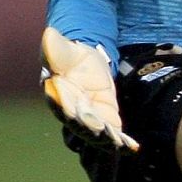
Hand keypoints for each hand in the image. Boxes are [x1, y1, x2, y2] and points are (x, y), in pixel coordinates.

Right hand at [40, 27, 137, 151]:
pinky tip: (132, 147)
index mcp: (58, 95)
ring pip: (96, 133)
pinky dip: (122, 142)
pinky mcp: (108, 120)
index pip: (60, 103)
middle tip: (99, 129)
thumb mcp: (66, 50)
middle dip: (88, 127)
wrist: (88, 63)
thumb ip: (57, 47)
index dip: (65, 107)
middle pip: (79, 123)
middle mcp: (72, 112)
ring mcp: (91, 119)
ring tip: (116, 142)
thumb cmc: (72, 57)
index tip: (72, 109)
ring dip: (106, 138)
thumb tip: (49, 34)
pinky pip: (114, 134)